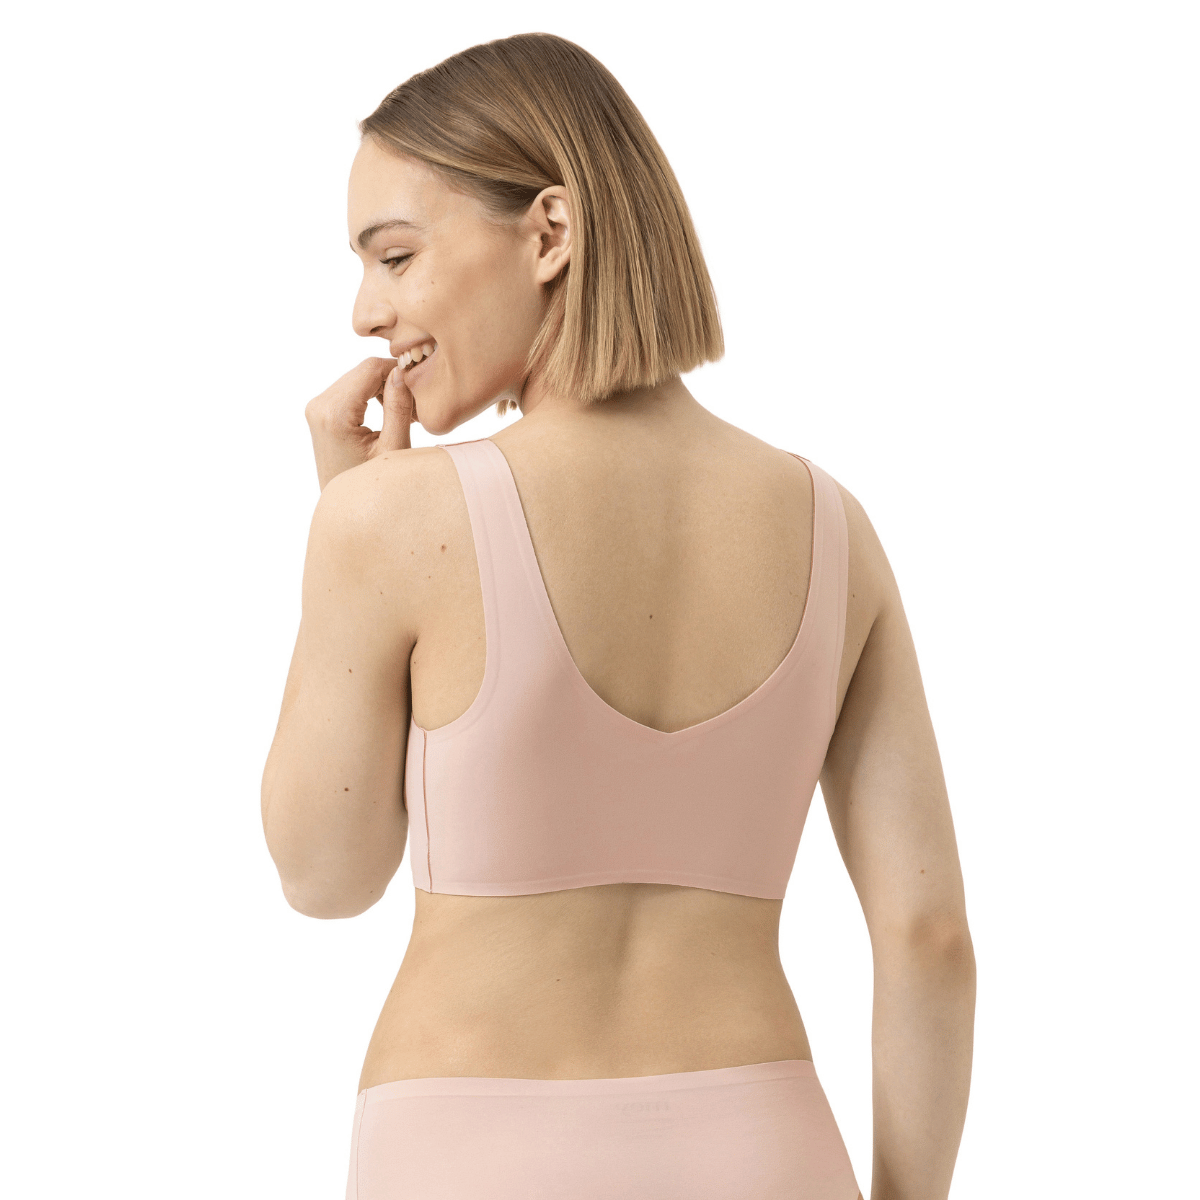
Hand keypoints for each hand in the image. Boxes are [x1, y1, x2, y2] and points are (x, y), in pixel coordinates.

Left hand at [304, 357, 415, 489]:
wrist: (347, 509)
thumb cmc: (374, 488)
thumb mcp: (393, 448)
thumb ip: (398, 407)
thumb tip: (402, 372)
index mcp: (334, 413)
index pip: (370, 368)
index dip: (399, 371)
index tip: (420, 390)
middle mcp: (319, 405)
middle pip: (363, 371)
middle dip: (392, 382)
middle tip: (415, 408)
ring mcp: (316, 408)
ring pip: (358, 377)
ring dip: (383, 388)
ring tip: (404, 414)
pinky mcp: (320, 412)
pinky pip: (351, 388)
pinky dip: (371, 395)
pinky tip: (388, 414)